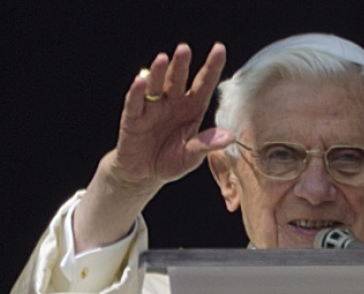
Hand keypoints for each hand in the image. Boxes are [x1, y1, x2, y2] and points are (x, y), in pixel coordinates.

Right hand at [75, 43, 234, 251]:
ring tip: (162, 59)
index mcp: (192, 108)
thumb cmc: (171, 161)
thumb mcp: (192, 156)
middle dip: (181, 64)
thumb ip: (207, 144)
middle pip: (178, 79)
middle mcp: (173, 103)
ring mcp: (152, 108)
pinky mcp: (133, 118)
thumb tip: (230, 136)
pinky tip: (140, 82)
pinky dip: (136, 92)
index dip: (211, 67)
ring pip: (156, 85)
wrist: (144, 174)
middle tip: (184, 49)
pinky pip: (135, 103)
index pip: (203, 84)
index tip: (219, 48)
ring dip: (158, 72)